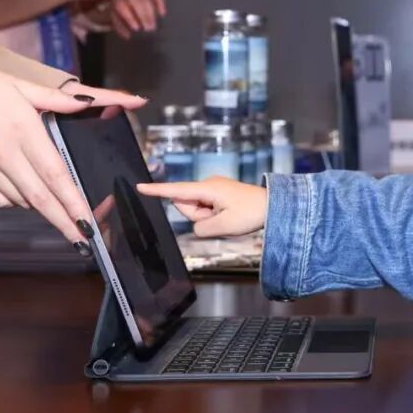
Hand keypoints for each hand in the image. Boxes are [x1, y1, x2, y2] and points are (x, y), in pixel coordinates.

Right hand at [0, 58, 147, 243]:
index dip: (74, 202)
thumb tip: (92, 101)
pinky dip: (14, 201)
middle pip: (41, 198)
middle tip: (85, 241)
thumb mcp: (19, 85)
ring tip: (58, 210)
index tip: (89, 222)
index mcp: (24, 132)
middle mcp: (5, 156)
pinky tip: (23, 192)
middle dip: (65, 222)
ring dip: (42, 207)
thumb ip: (58, 99)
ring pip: (20, 200)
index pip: (56, 175)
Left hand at [108, 0, 166, 37]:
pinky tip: (162, 14)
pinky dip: (161, 4)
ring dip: (151, 14)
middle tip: (148, 30)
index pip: (123, 7)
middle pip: (137, 3)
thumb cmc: (119, 7)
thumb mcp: (115, 16)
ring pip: (147, 0)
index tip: (137, 29)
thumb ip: (120, 26)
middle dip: (144, 17)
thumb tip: (128, 36)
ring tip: (153, 27)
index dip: (130, 18)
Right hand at [136, 177, 266, 236]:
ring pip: (197, 209)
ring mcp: (213, 188)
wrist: (273, 205)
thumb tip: (196, 225)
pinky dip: (214, 215)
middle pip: (187, 205)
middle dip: (199, 217)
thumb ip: (201, 228)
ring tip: (228, 216)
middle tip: (222, 218)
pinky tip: (230, 215)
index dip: (156, 190)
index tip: (139, 186)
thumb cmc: (251, 213)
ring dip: (208, 217)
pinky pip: (207, 208)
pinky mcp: (218, 193)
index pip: (176, 190)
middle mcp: (207, 184)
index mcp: (207, 188)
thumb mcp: (223, 227)